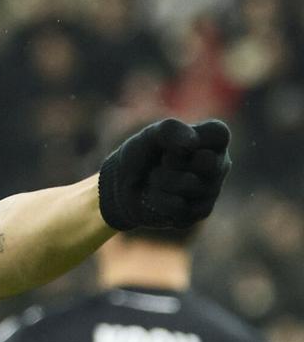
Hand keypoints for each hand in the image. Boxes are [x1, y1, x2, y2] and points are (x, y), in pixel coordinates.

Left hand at [98, 118, 230, 230]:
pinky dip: (159, 200)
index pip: (219, 133)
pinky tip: (157, 197)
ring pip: (191, 185)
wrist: (122, 189)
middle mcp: (219, 164)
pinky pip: (180, 207)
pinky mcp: (201, 212)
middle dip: (173, 162)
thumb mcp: (149, 136)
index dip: (191, 138)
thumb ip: (169, 130)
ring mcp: (212, 189)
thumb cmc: (141, 156)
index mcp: (212, 140)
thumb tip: (192, 142)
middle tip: (162, 162)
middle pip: (208, 162)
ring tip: (155, 179)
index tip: (170, 145)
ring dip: (161, 181)